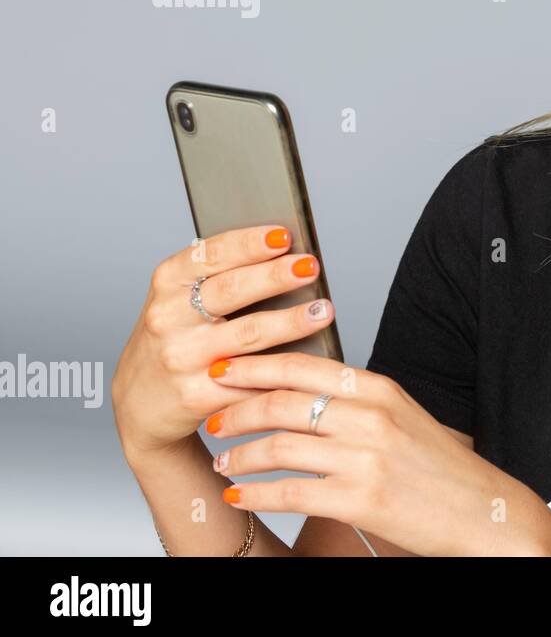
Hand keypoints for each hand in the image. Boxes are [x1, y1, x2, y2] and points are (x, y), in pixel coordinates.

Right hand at [111, 224, 332, 460]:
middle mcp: (169, 318)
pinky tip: (311, 361)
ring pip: (247, 335)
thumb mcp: (181, 299)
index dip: (248, 244)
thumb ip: (220, 277)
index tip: (283, 235)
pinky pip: (250, 379)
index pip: (210, 255)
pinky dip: (283, 370)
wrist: (142, 400)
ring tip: (322, 310)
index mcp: (168, 283)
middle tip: (310, 267)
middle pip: (231, 292)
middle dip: (275, 277)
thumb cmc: (176, 336)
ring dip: (291, 322)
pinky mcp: (197, 394)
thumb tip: (286, 255)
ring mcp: (182, 358)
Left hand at [204, 352, 549, 555]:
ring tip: (224, 459)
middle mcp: (371, 417)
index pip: (303, 366)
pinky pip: (290, 492)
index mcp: (380, 389)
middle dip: (236, 409)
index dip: (255, 366)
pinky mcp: (360, 499)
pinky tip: (240, 495)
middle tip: (213, 416)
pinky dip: (255, 493)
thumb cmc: (439, 468)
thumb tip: (302, 389)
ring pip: (279, 446)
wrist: (481, 512)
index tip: (223, 369)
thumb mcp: (404, 417)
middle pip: (283, 402)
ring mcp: (365, 458)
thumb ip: (358, 400)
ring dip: (241, 453)